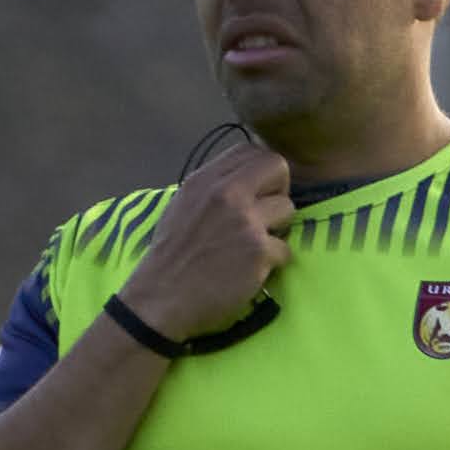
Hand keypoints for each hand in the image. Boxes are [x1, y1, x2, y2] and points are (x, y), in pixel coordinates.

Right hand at [126, 139, 292, 338]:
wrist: (160, 299)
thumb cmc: (170, 256)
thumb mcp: (183, 205)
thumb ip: (214, 189)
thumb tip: (245, 179)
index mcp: (205, 180)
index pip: (249, 150)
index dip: (261, 170)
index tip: (257, 191)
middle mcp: (227, 193)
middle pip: (277, 167)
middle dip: (279, 190)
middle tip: (267, 214)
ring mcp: (246, 222)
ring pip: (288, 209)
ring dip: (277, 229)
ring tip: (255, 245)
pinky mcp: (259, 252)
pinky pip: (285, 249)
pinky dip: (272, 262)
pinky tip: (251, 270)